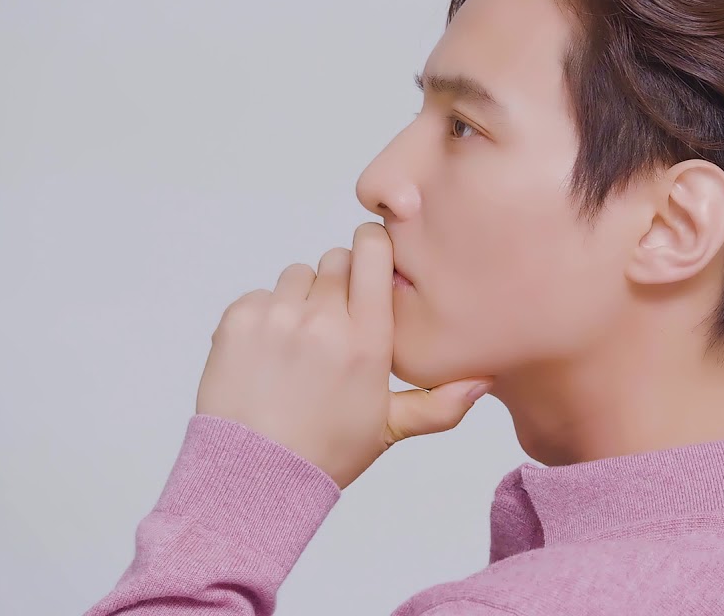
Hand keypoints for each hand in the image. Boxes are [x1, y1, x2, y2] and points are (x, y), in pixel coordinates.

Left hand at [195, 222, 495, 489]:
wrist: (253, 475)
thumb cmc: (325, 452)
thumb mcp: (389, 428)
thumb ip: (440, 403)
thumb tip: (485, 381)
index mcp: (367, 339)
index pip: (373, 251)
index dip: (373, 249)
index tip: (372, 265)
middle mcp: (324, 319)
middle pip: (336, 259)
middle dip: (339, 283)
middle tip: (334, 325)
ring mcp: (277, 316)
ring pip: (298, 275)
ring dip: (301, 299)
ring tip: (298, 346)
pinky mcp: (239, 320)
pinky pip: (259, 295)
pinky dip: (264, 316)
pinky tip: (267, 356)